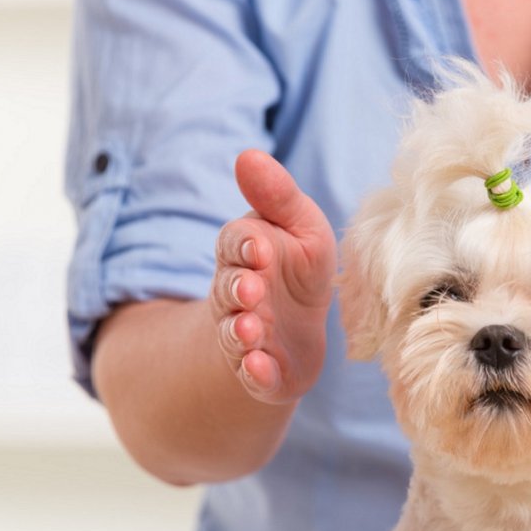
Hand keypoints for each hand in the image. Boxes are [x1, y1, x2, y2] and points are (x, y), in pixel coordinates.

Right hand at [210, 150, 336, 403]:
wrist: (296, 334)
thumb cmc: (298, 270)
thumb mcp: (301, 228)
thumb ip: (278, 197)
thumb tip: (248, 155)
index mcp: (247, 254)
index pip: (237, 244)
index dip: (246, 245)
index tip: (259, 245)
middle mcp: (238, 295)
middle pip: (229, 290)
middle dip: (238, 289)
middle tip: (251, 288)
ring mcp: (246, 335)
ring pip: (235, 333)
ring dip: (241, 331)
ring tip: (252, 330)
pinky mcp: (260, 371)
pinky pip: (252, 374)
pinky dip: (254, 372)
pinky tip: (259, 369)